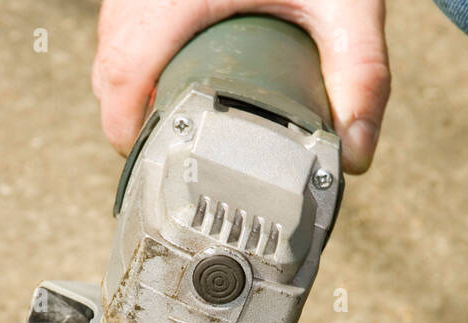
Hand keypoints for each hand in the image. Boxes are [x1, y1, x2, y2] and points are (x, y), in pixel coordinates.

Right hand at [93, 0, 390, 173]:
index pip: (121, 79)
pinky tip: (174, 68)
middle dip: (130, 115)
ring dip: (131, 83)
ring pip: (110, 42)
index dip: (126, 129)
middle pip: (107, 68)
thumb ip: (360, 76)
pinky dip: (138, 50)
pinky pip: (123, 18)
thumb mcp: (347, 5)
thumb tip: (357, 156)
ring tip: (171, 118)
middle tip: (167, 151)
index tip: (149, 161)